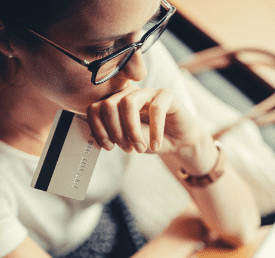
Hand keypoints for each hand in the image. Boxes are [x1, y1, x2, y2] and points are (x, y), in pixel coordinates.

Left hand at [86, 85, 200, 153]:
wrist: (179, 141)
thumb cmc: (152, 139)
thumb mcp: (129, 140)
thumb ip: (116, 134)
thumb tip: (103, 137)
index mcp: (116, 103)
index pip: (95, 108)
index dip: (98, 129)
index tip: (108, 147)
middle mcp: (129, 93)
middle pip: (108, 105)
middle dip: (115, 132)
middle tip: (127, 148)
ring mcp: (147, 91)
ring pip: (128, 103)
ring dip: (131, 130)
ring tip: (140, 147)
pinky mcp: (167, 94)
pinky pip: (156, 109)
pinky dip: (154, 131)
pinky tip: (155, 145)